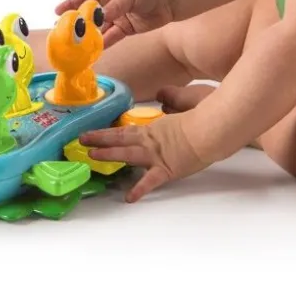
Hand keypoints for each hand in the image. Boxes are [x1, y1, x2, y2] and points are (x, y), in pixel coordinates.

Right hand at [55, 0, 174, 46]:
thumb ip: (110, 9)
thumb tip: (94, 21)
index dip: (71, 3)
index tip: (57, 12)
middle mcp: (111, 2)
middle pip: (90, 14)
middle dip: (78, 23)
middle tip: (63, 34)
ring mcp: (119, 16)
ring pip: (100, 28)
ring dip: (90, 36)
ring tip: (76, 46)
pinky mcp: (128, 28)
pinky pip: (112, 37)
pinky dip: (103, 43)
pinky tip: (93, 51)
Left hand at [79, 112, 208, 201]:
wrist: (213, 127)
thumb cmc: (204, 110)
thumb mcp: (187, 97)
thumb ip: (171, 99)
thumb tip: (163, 99)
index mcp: (155, 127)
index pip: (126, 130)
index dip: (108, 131)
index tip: (93, 132)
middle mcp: (151, 140)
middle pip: (121, 139)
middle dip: (100, 140)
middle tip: (81, 140)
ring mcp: (156, 155)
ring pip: (127, 154)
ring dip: (108, 155)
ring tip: (91, 156)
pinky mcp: (167, 169)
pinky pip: (151, 181)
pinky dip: (140, 190)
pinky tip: (129, 198)